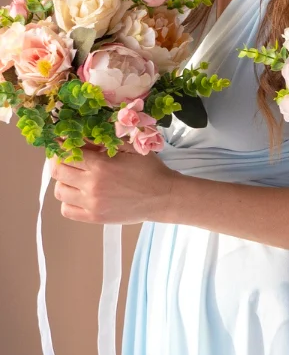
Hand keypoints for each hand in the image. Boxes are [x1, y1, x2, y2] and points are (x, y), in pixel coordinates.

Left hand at [52, 148, 180, 224]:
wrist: (163, 197)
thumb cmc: (149, 170)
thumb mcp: (131, 148)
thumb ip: (104, 141)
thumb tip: (81, 136)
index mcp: (101, 165)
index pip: (66, 153)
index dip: (61, 147)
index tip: (63, 145)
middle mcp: (92, 185)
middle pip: (58, 171)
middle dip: (59, 162)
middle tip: (67, 160)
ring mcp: (91, 203)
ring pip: (59, 191)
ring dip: (63, 182)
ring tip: (75, 178)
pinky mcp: (94, 217)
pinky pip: (66, 210)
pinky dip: (68, 202)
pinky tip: (79, 195)